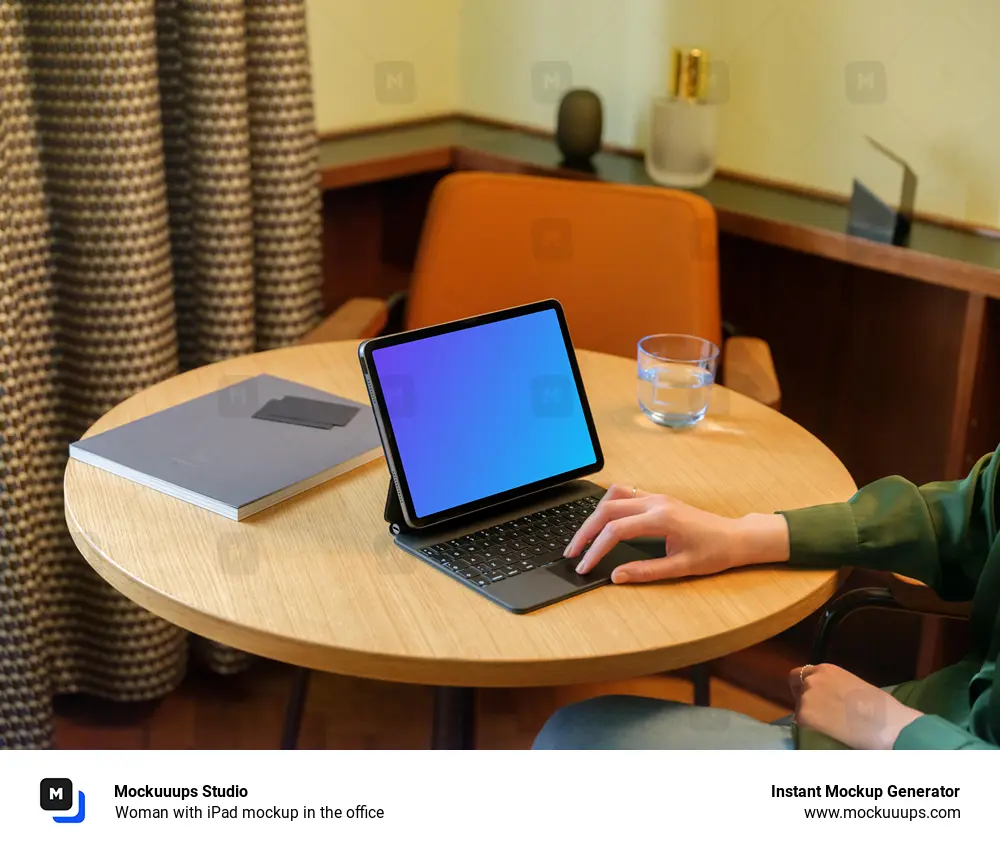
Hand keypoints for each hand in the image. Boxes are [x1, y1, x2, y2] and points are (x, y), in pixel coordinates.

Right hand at [565, 483, 790, 583]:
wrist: (735, 537)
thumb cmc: (714, 553)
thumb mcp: (681, 568)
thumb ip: (646, 572)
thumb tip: (616, 576)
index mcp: (660, 519)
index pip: (615, 531)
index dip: (595, 550)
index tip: (584, 566)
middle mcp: (655, 502)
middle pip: (606, 510)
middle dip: (584, 531)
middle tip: (571, 552)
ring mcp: (655, 497)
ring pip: (612, 497)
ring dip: (593, 516)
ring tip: (583, 537)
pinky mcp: (657, 498)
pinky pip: (624, 493)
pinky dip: (607, 506)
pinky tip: (602, 522)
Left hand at [789, 664, 922, 749]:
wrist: (886, 723)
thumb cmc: (880, 707)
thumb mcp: (853, 686)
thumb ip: (835, 687)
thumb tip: (831, 697)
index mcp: (826, 669)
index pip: (801, 674)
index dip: (804, 686)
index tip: (812, 698)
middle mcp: (812, 679)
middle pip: (797, 689)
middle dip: (804, 700)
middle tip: (817, 714)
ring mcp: (806, 697)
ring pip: (799, 707)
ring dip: (809, 716)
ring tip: (828, 726)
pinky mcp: (804, 716)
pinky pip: (801, 724)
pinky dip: (810, 729)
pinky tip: (826, 734)